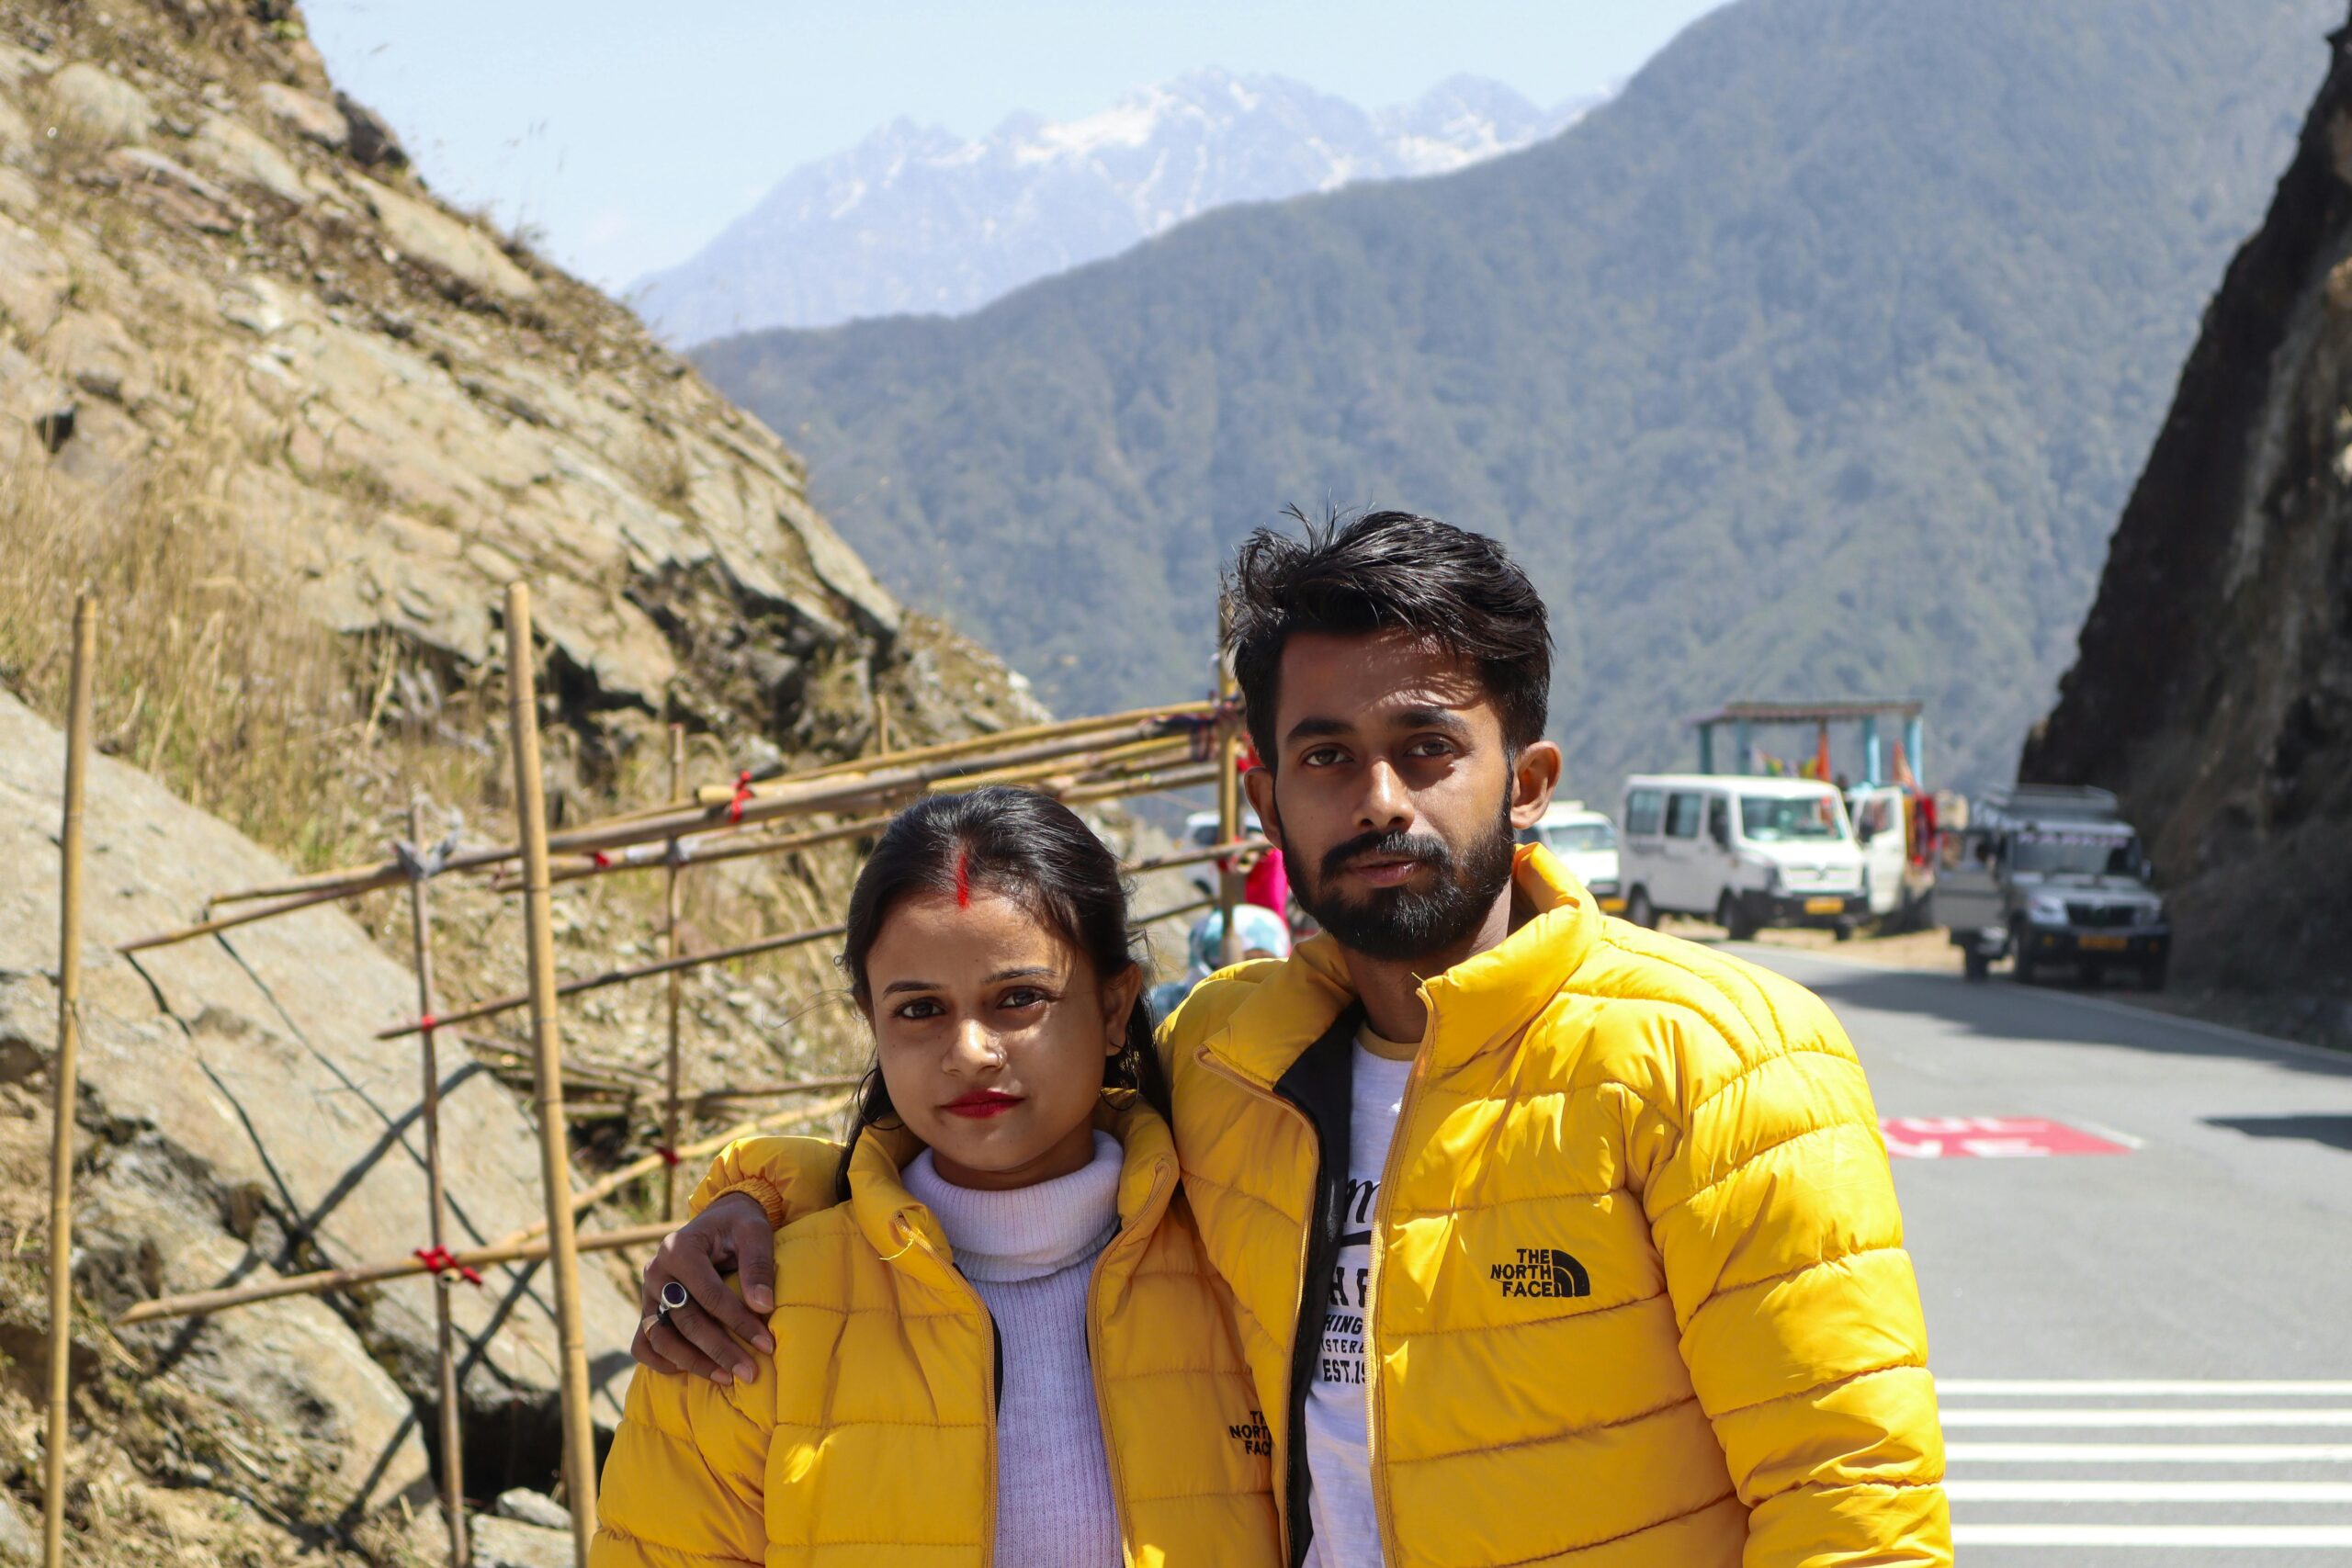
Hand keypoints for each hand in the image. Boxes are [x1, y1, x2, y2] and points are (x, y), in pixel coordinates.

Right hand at [631, 1191, 776, 1382]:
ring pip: (660, 1338)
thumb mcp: (754, 1232)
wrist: (720, 1220)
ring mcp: (647, 1293)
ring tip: (727, 1378)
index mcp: (679, 1249)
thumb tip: (763, 1306)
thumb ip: (757, 1265)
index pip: (709, 1295)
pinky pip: (644, 1344)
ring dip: (692, 1363)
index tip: (767, 1344)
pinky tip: (694, 1370)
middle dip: (719, 1350)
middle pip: (685, 1321)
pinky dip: (662, 1362)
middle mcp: (656, 1272)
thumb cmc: (739, 1225)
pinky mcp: (647, 1309)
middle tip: (750, 1373)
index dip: (739, 1322)